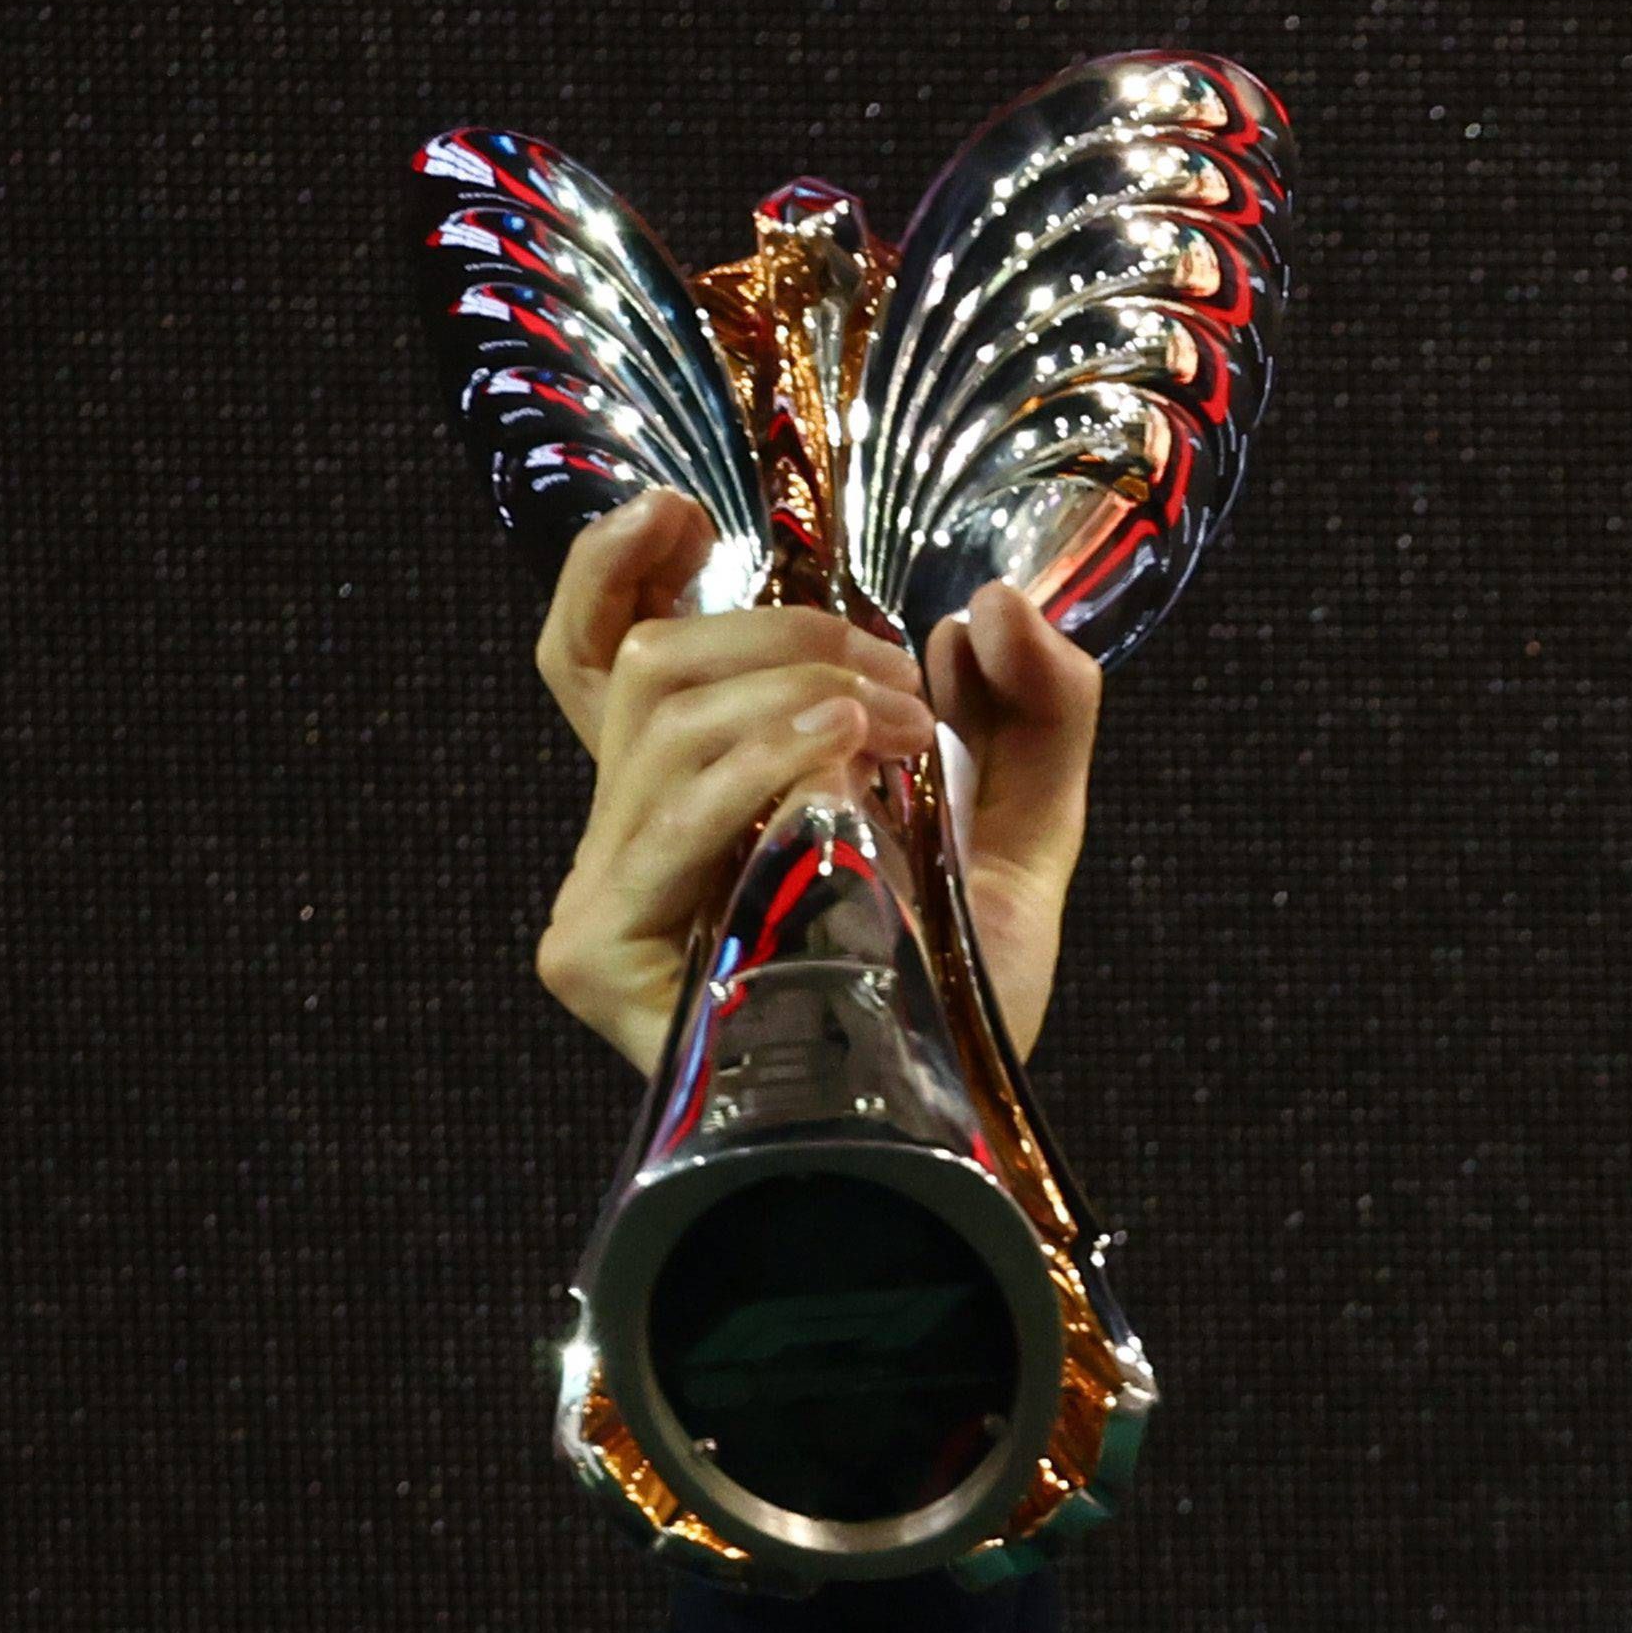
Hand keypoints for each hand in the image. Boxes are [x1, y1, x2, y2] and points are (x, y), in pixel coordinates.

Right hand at [526, 490, 1105, 1073]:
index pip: (598, 654)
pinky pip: (667, 811)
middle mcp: (636, 836)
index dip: (616, 566)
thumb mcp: (1024, 825)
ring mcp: (604, 895)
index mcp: (697, 793)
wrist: (964, 1118)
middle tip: (904, 681)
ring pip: (664, 713)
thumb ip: (1035, 711)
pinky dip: (762, 765)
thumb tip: (996, 607)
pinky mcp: (596, 953)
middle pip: (654, 662)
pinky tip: (847, 760)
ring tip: (903, 731)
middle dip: (790, 635)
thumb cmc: (969, 989)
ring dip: (802, 692)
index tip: (684, 514)